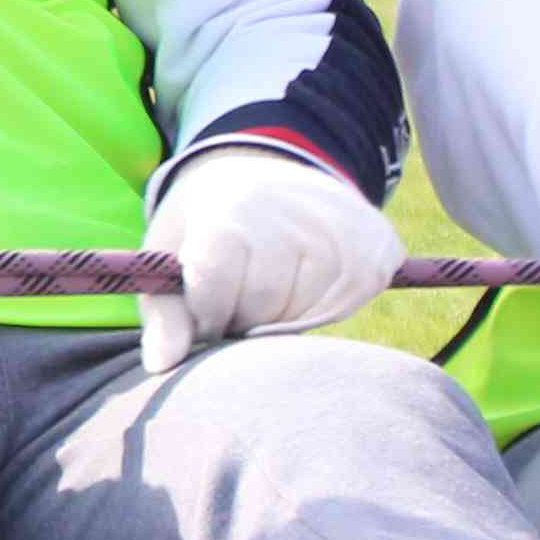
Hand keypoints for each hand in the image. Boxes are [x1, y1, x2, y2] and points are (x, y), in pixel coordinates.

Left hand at [139, 144, 404, 373]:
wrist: (267, 174)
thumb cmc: (207, 228)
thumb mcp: (169, 255)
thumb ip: (164, 311)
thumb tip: (160, 364)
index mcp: (232, 209)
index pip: (215, 287)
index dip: (206, 312)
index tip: (204, 306)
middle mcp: (292, 212)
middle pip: (264, 307)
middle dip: (242, 318)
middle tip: (238, 297)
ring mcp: (342, 230)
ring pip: (306, 315)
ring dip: (280, 319)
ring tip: (268, 290)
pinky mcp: (379, 247)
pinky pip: (344, 309)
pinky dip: (317, 314)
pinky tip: (301, 288)